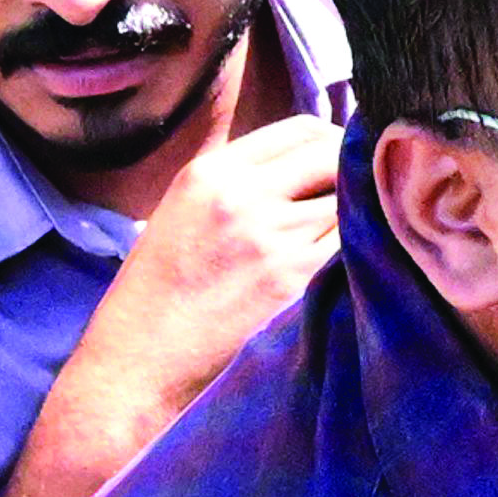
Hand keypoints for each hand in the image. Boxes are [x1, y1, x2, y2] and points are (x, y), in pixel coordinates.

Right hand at [90, 109, 337, 420]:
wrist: (136, 368)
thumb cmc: (156, 296)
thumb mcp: (183, 213)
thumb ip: (242, 182)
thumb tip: (313, 164)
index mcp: (211, 173)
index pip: (303, 128)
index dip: (332, 142)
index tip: (342, 163)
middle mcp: (243, 198)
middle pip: (334, 156)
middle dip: (354, 172)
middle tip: (360, 198)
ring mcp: (273, 241)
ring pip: (351, 203)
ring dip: (361, 216)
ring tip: (355, 237)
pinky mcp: (296, 286)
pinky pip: (353, 249)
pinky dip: (360, 253)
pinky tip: (353, 268)